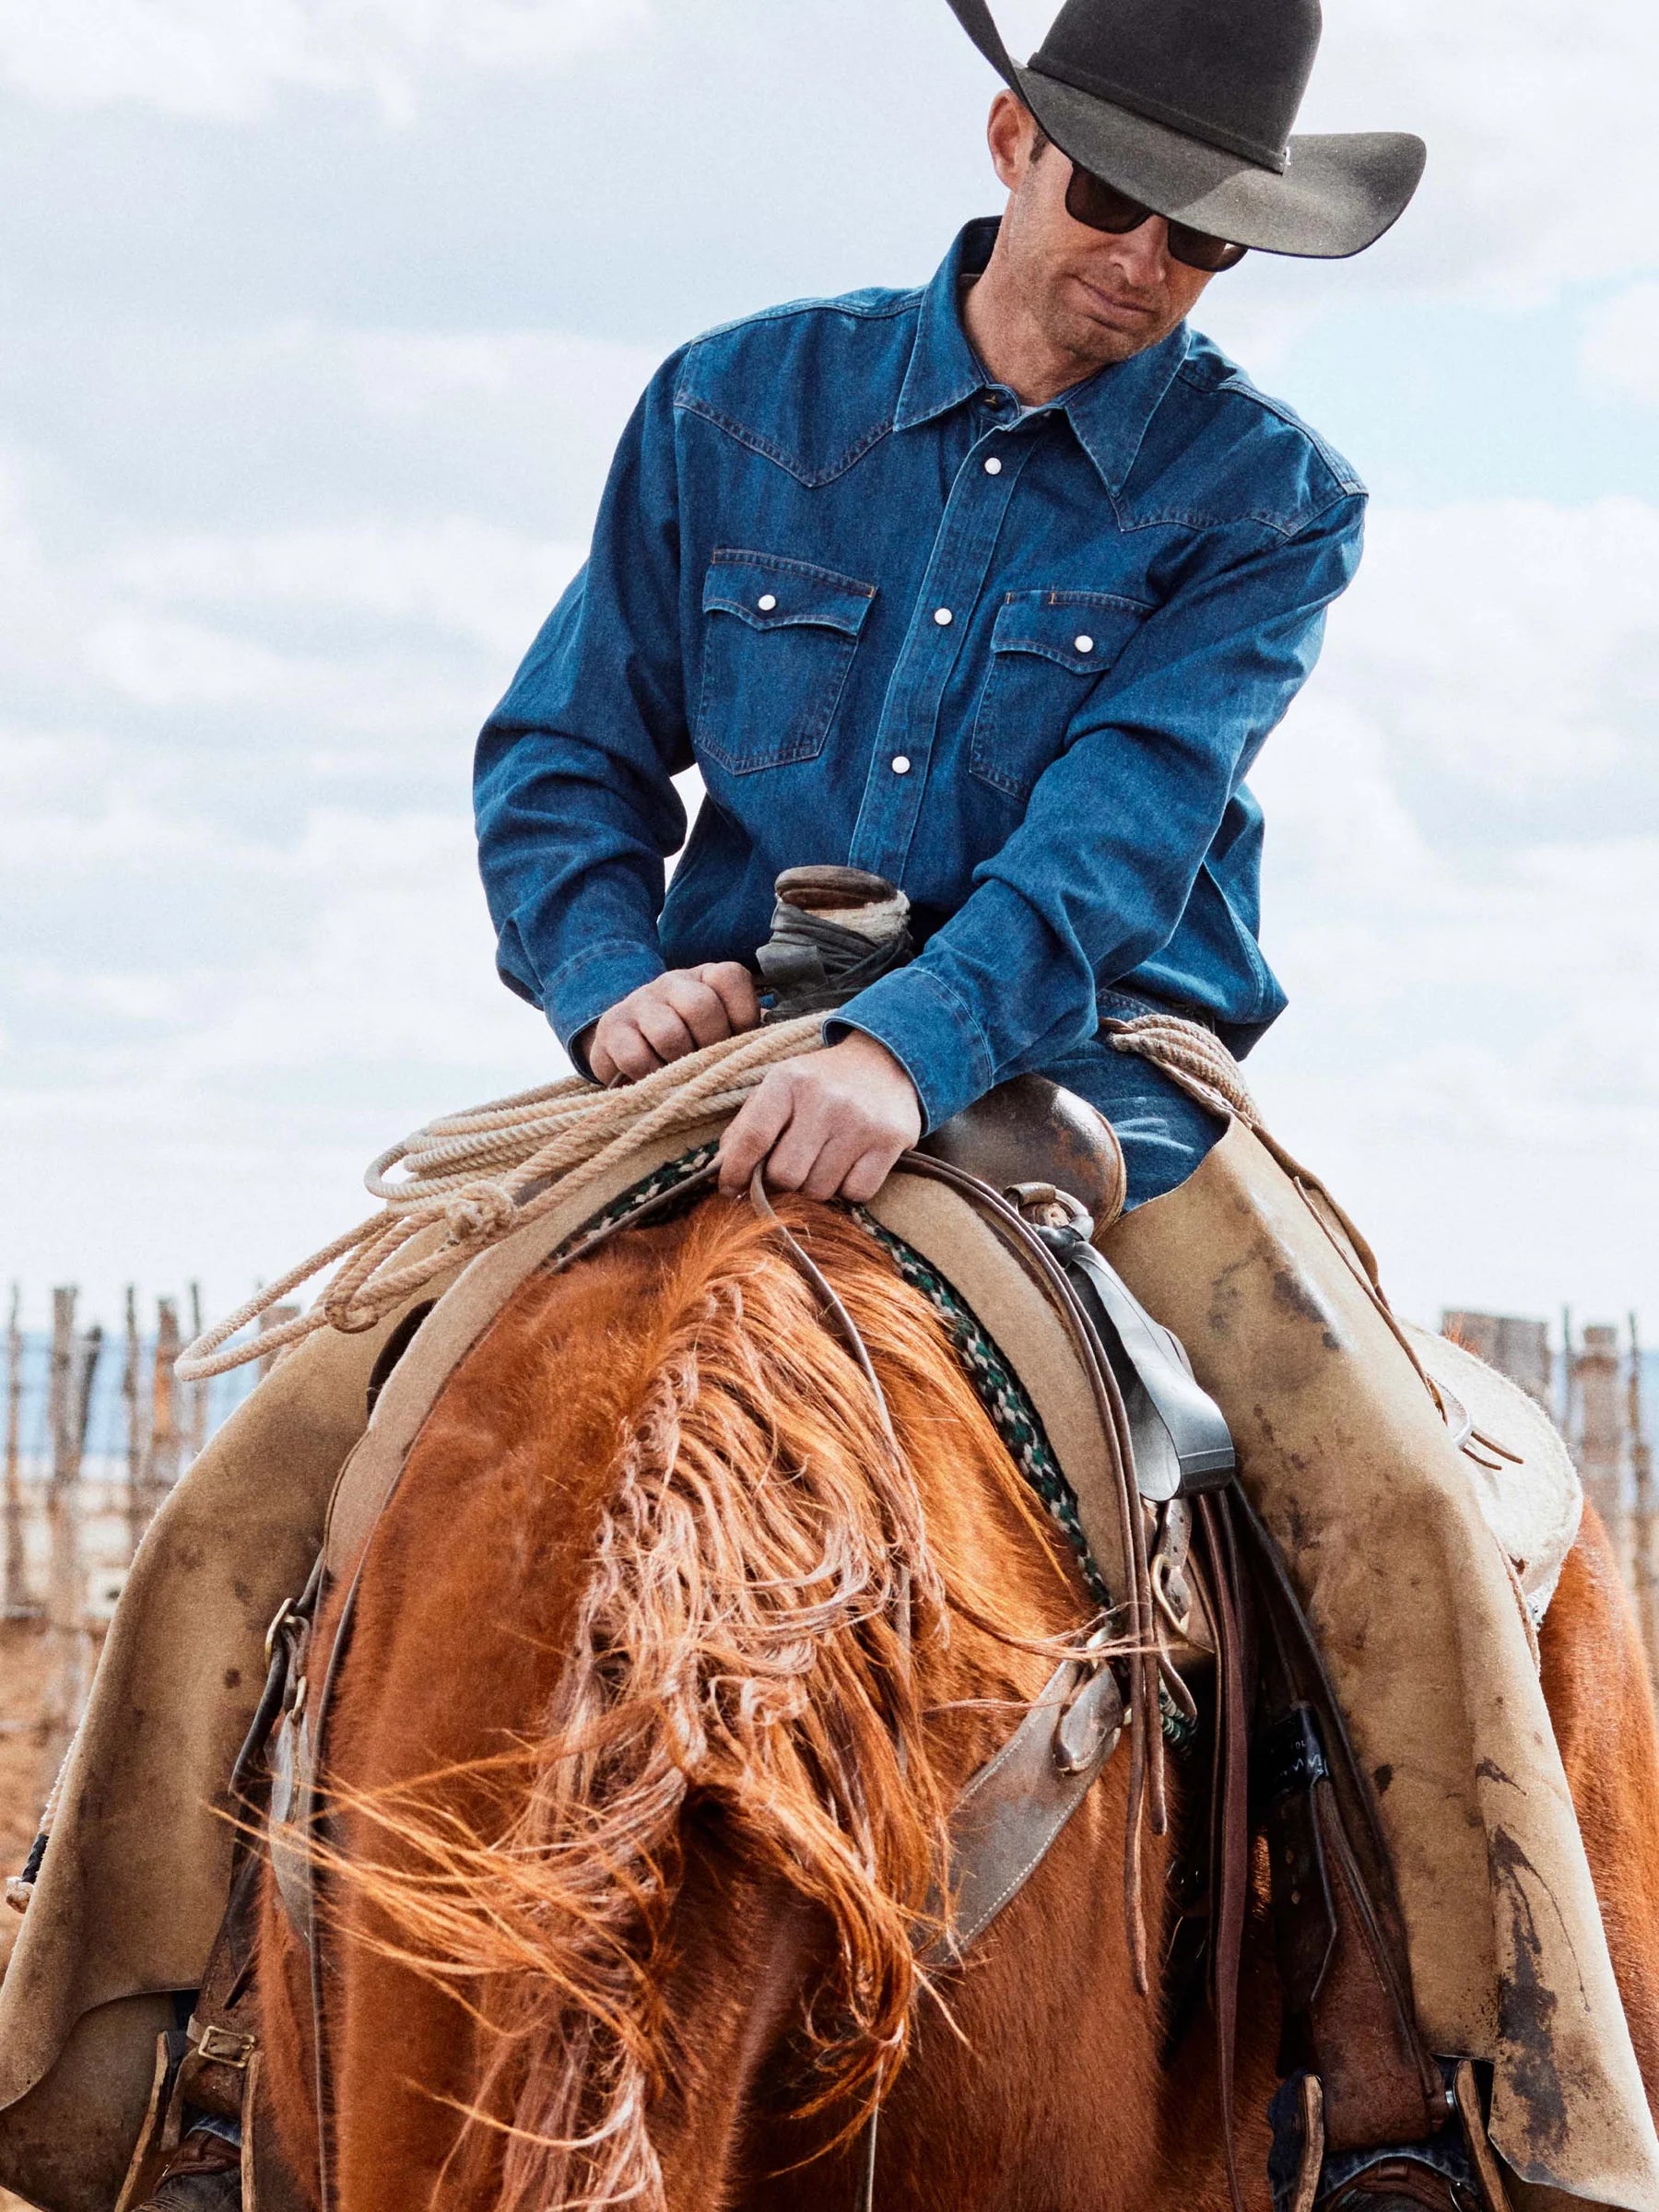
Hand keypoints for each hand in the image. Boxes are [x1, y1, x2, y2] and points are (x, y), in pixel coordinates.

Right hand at [585, 964, 760, 1085]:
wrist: (631, 1048)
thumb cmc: (691, 1046)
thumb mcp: (721, 1034)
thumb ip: (746, 1037)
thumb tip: (771, 1057)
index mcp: (707, 978)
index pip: (730, 977)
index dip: (740, 1017)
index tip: (735, 1042)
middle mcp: (673, 981)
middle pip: (700, 1006)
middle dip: (709, 1046)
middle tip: (707, 1066)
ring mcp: (640, 1001)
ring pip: (668, 1033)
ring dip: (679, 1065)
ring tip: (681, 1076)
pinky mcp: (612, 1027)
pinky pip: (635, 1056)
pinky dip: (650, 1076)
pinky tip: (655, 1080)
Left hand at [718, 1032, 921, 1203]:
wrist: (884, 1060)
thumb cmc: (820, 1083)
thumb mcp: (779, 1088)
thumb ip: (746, 1127)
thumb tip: (720, 1172)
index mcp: (788, 1081)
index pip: (752, 1138)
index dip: (737, 1171)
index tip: (731, 1188)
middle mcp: (824, 1100)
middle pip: (786, 1175)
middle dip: (783, 1181)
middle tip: (791, 1169)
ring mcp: (860, 1121)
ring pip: (820, 1190)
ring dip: (816, 1187)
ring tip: (823, 1161)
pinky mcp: (890, 1140)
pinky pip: (857, 1193)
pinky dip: (848, 1188)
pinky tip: (850, 1165)